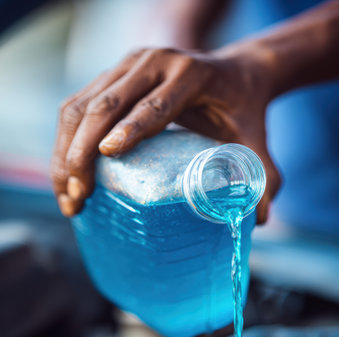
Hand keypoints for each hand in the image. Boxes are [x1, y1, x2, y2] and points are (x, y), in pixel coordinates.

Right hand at [51, 46, 280, 221]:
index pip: (154, 104)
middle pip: (105, 104)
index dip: (128, 130)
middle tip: (79, 196)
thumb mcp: (253, 140)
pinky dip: (65, 140)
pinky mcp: (112, 75)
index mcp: (190, 74)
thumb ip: (263, 176)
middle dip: (82, 153)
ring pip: (80, 105)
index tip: (104, 158)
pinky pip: (76, 105)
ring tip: (68, 195)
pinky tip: (66, 172)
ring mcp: (127, 66)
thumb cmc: (240, 109)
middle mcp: (152, 62)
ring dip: (66, 151)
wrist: (231, 74)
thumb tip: (258, 219)